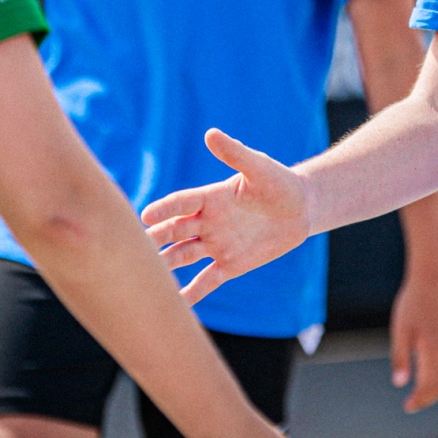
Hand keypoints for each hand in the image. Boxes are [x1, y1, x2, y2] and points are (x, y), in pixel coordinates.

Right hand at [141, 129, 312, 305]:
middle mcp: (207, 221)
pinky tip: (176, 304)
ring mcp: (216, 244)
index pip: (181, 203)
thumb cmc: (279, 182)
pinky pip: (206, 280)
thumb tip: (211, 134)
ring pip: (184, 255)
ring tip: (148, 277)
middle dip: (156, 239)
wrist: (300, 209)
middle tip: (136, 249)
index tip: (145, 215)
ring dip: (167, 264)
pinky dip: (192, 292)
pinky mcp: (230, 265)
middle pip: (175, 231)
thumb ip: (235, 153)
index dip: (164, 209)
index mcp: (210, 197)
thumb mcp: (259, 168)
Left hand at [389, 270, 437, 412]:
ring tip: (423, 393)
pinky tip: (436, 375)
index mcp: (434, 351)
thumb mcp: (400, 332)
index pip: (428, 386)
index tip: (407, 407)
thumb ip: (400, 359)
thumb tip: (400, 384)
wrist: (434, 279)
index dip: (418, 400)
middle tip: (412, 405)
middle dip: (428, 398)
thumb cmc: (413, 304)